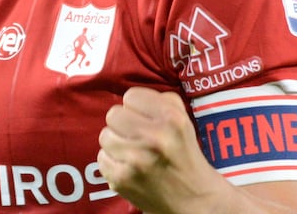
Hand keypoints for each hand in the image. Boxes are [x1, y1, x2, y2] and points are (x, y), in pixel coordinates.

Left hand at [96, 87, 220, 213]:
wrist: (195, 200)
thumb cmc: (186, 156)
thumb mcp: (184, 121)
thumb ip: (162, 100)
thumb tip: (134, 97)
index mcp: (171, 119)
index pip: (131, 96)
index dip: (136, 107)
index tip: (143, 118)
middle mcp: (154, 137)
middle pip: (113, 114)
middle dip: (123, 124)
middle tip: (134, 135)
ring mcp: (136, 159)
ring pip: (105, 136)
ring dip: (116, 143)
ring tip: (131, 151)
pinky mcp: (122, 179)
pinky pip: (102, 159)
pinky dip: (113, 162)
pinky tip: (128, 167)